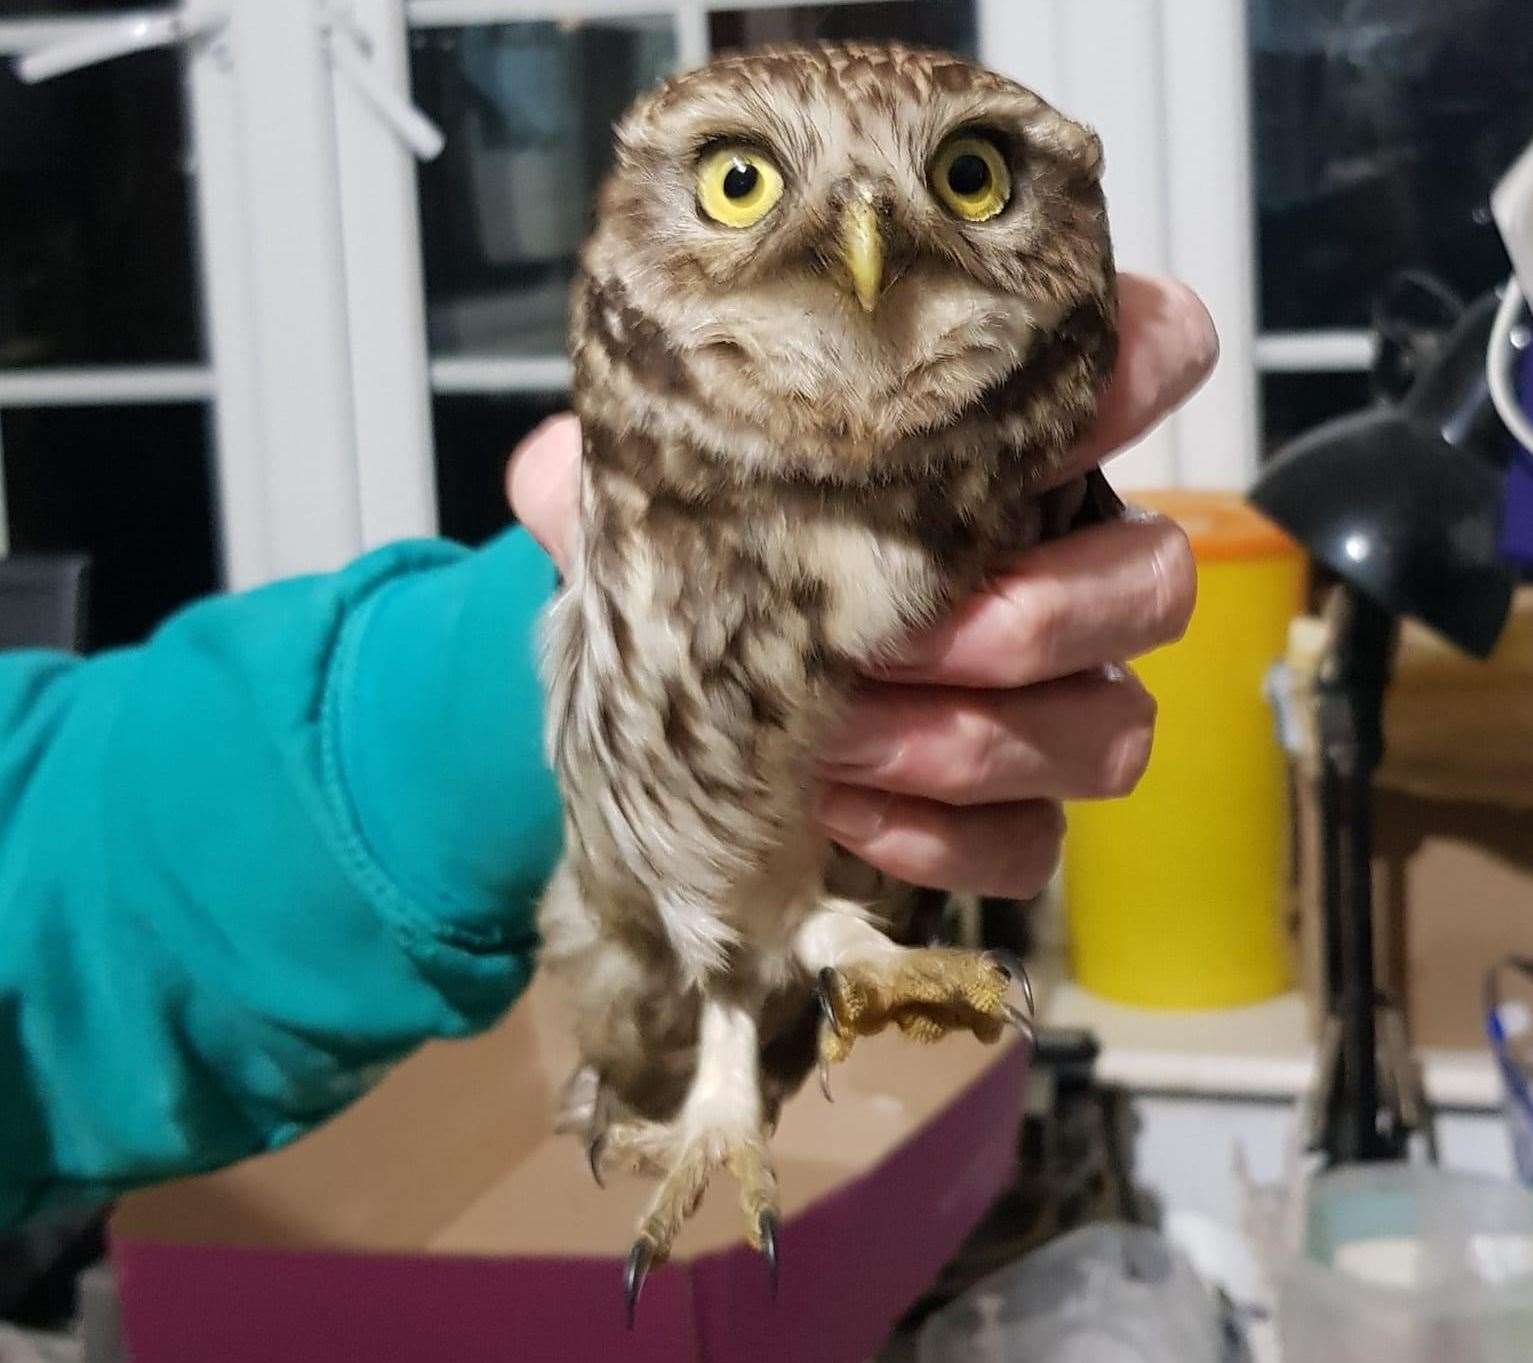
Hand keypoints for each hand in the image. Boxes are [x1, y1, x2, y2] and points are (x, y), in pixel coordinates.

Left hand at [508, 273, 1213, 898]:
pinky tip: (845, 815)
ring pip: (1109, 728)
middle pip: (1155, 581)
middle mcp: (1055, 569)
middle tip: (896, 639)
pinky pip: (1036, 847)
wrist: (676, 708)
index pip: (1145, 363)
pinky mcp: (1012, 815)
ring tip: (837, 739)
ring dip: (972, 742)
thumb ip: (629, 472)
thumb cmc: (702, 571)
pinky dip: (943, 840)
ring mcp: (1050, 703)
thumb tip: (562, 473)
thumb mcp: (660, 500)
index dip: (1138, 371)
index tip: (1070, 406)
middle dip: (1032, 619)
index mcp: (998, 454)